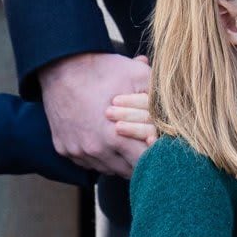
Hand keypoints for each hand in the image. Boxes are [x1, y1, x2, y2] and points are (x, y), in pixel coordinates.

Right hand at [39, 52, 151, 177]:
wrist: (60, 65)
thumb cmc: (102, 70)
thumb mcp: (137, 76)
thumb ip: (158, 97)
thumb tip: (176, 112)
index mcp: (115, 138)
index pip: (144, 164)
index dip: (155, 156)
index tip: (157, 144)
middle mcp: (95, 151)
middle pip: (128, 171)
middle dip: (139, 160)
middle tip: (144, 145)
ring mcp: (78, 152)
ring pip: (107, 169)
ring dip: (118, 160)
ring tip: (124, 142)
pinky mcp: (64, 149)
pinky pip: (88, 163)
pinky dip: (98, 156)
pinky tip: (102, 139)